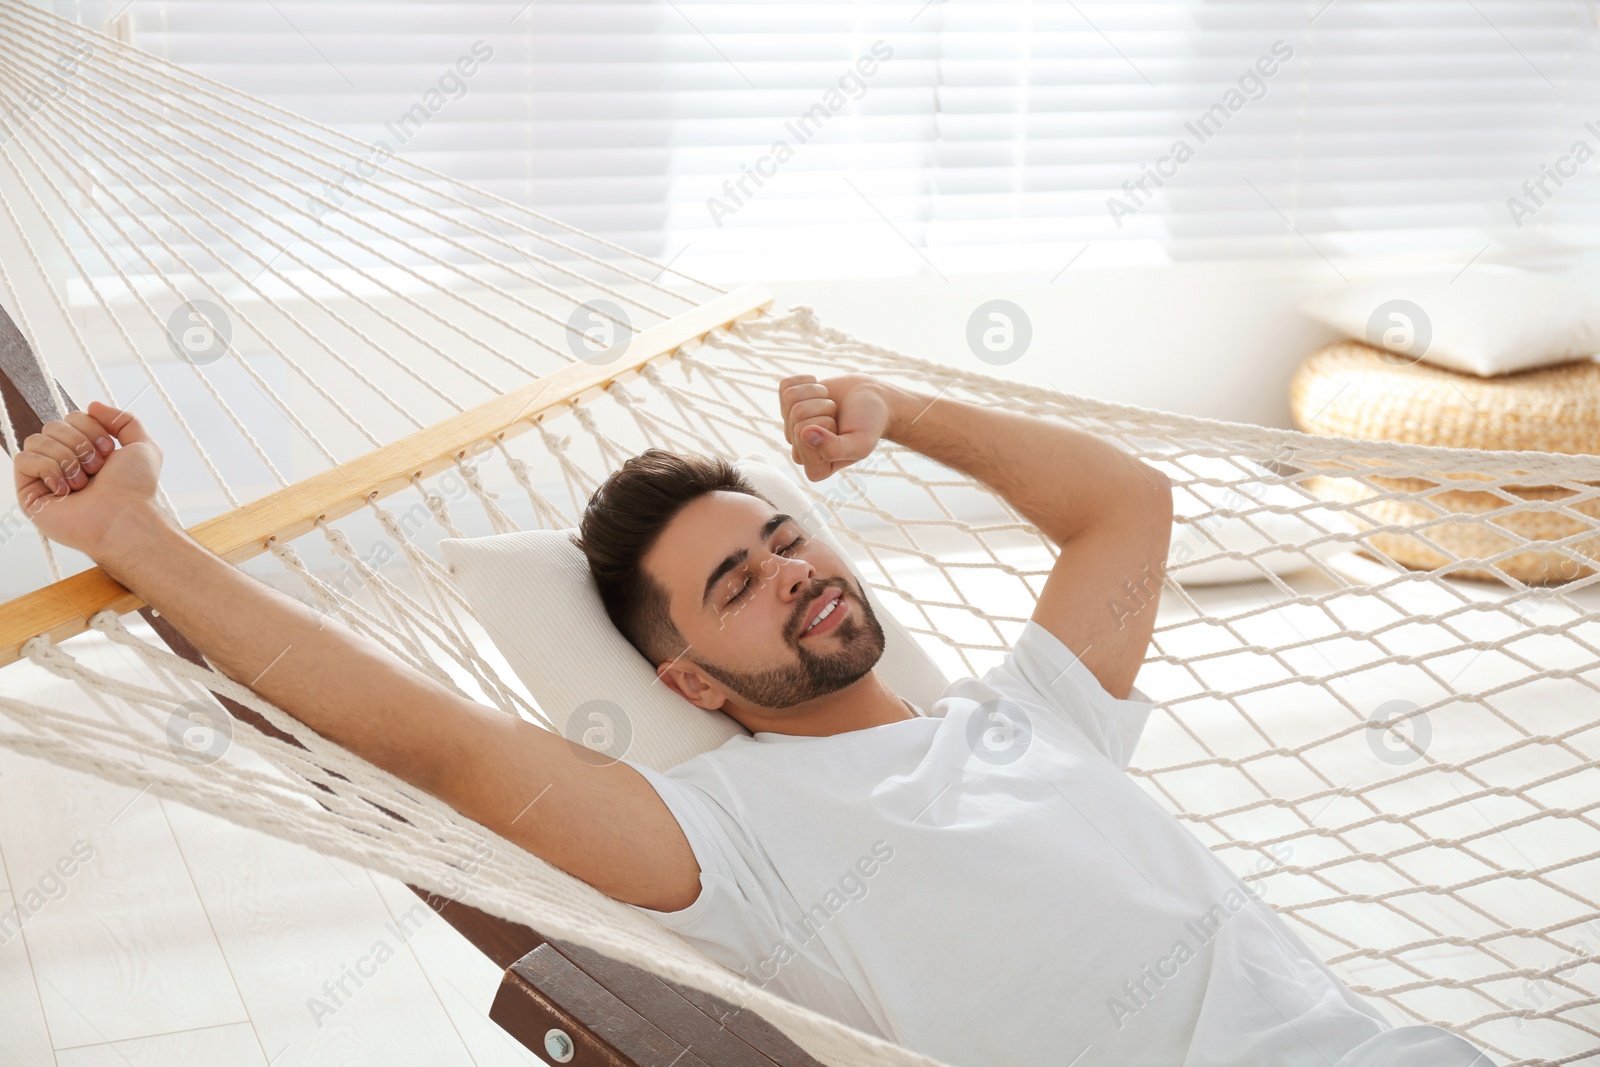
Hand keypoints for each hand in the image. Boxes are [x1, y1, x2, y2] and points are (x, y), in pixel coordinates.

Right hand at [12, 400, 165, 560]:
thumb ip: (123, 420)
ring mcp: (45, 477)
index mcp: (86, 450)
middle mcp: (64, 460)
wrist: (125, 517)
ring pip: (37, 439)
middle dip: (79, 444)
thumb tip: (91, 404)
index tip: (109, 451)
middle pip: (53, 425)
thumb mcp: (142, 446)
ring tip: (83, 483)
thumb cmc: (135, 489)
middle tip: (96, 469)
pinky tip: (65, 489)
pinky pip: (23, 459)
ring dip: (66, 459)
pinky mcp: (29, 493)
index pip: (72, 417)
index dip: (91, 429)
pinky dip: (48, 469)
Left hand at [778, 373, 890, 482]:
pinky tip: (822, 393)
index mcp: (816, 469)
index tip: (841, 430)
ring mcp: (791, 427)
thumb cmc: (870, 424)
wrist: (874, 399)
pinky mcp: (789, 406)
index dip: (826, 423)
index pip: (801, 432)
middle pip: (796, 413)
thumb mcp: (860, 443)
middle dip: (823, 406)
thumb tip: (803, 433)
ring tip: (831, 404)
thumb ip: (834, 449)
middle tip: (837, 415)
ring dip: (818, 394)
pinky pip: (786, 385)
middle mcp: (799, 450)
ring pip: (791, 397)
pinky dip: (809, 381)